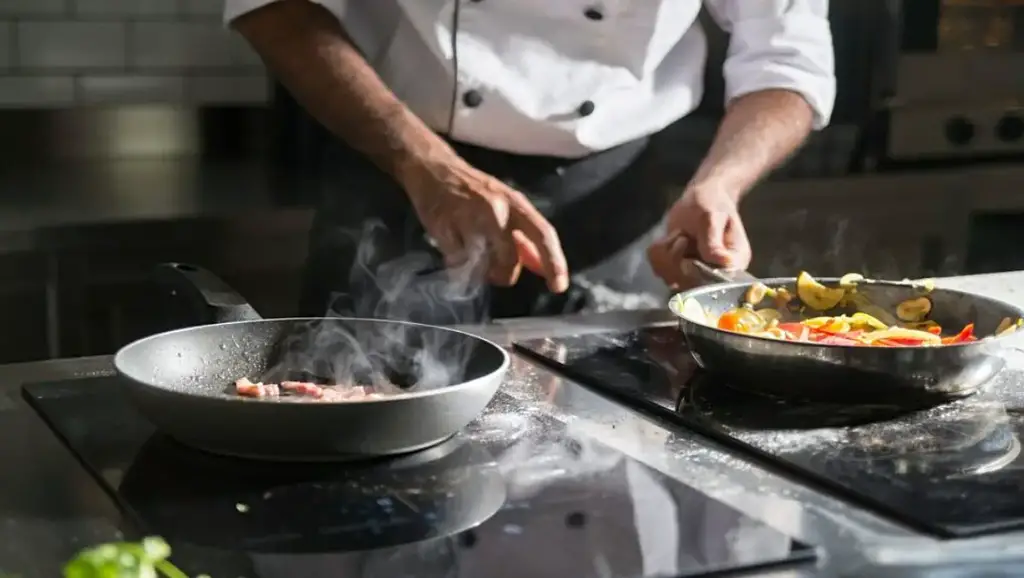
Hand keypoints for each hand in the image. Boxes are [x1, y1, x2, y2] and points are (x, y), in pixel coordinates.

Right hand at [401, 156, 569, 292]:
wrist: (434, 169)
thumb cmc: (475, 193)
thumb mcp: (507, 208)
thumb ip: (525, 239)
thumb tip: (544, 268)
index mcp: (516, 203)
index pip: (542, 233)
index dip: (554, 261)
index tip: (558, 287)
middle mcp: (496, 208)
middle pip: (509, 258)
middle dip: (505, 274)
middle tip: (497, 273)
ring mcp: (468, 217)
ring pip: (482, 263)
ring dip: (480, 270)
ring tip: (474, 258)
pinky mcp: (443, 227)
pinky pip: (457, 261)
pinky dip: (458, 262)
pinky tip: (455, 246)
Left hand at [647, 185, 750, 289]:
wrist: (701, 197)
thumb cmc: (713, 203)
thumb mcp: (712, 218)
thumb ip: (713, 241)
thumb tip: (724, 262)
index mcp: (734, 265)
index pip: (715, 285)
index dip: (695, 272)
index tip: (685, 247)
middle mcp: (716, 275)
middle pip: (688, 285)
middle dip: (676, 259)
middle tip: (682, 236)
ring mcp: (695, 274)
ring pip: (669, 278)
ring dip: (666, 254)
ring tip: (679, 235)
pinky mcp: (677, 268)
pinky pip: (658, 269)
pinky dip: (658, 253)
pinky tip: (669, 238)